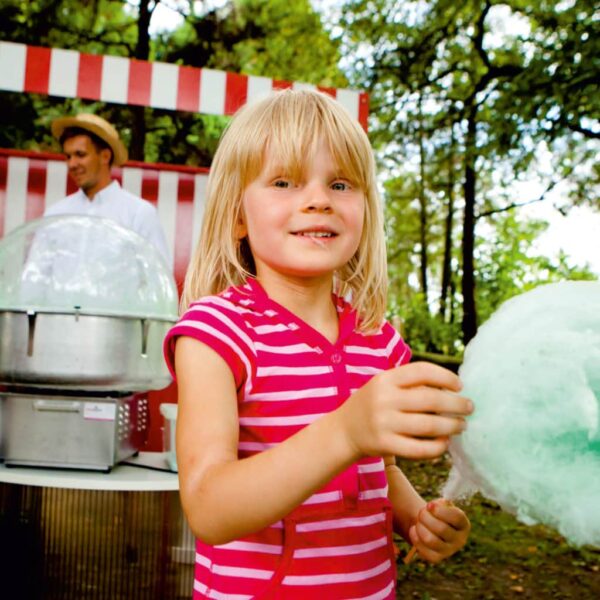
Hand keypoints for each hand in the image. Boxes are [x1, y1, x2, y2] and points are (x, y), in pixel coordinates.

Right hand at [337, 362, 472, 459]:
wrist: (344, 430)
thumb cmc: (372, 404)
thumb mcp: (384, 385)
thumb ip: (411, 383)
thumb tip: (451, 387)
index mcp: (385, 379)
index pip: (422, 371)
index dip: (445, 377)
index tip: (459, 385)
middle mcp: (384, 399)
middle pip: (431, 400)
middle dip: (456, 404)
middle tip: (469, 407)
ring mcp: (384, 423)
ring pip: (429, 426)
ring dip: (452, 426)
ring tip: (461, 425)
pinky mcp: (385, 445)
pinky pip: (420, 449)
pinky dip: (438, 447)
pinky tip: (445, 443)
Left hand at [408, 499, 470, 562]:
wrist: (429, 525)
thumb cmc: (437, 513)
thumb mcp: (441, 505)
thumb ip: (440, 504)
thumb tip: (432, 506)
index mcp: (463, 524)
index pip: (457, 517)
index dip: (441, 510)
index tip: (429, 504)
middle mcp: (460, 540)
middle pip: (441, 529)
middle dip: (426, 517)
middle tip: (421, 512)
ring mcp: (449, 551)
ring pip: (430, 540)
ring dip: (420, 527)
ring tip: (418, 521)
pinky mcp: (436, 558)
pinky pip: (423, 549)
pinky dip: (415, 537)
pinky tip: (414, 530)